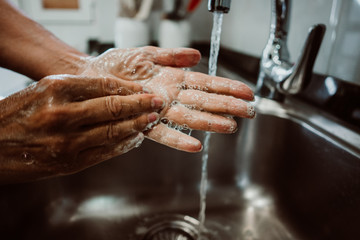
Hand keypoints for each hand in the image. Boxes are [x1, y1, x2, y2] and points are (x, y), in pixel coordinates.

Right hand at [0, 75, 163, 182]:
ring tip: (150, 119)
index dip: (128, 87)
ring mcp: (67, 142)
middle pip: (113, 107)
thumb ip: (76, 89)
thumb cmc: (15, 115)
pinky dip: (124, 145)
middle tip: (157, 101)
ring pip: (114, 131)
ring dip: (137, 125)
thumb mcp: (42, 90)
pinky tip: (135, 138)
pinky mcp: (70, 164)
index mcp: (54, 89)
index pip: (104, 85)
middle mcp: (62, 115)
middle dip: (140, 104)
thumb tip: (114, 91)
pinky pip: (106, 152)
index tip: (142, 88)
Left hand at [79, 47, 254, 151]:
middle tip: (250, 113)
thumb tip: (198, 56)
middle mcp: (170, 96)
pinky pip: (163, 133)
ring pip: (189, 117)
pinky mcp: (143, 121)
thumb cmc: (116, 64)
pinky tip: (196, 145)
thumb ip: (173, 55)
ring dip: (210, 122)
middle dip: (228, 106)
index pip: (207, 83)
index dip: (228, 87)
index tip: (247, 92)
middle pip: (204, 101)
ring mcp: (158, 110)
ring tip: (230, 127)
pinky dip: (179, 139)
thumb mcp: (147, 53)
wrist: (90, 76)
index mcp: (174, 78)